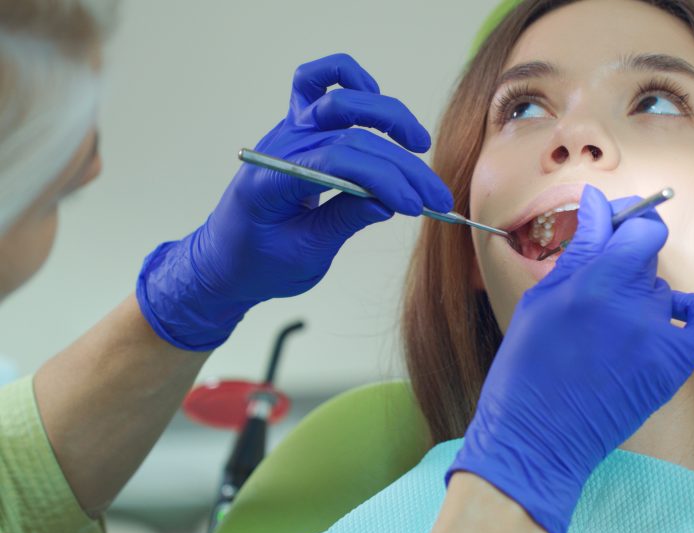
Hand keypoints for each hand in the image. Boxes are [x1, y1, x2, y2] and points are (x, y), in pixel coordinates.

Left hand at [137, 53, 451, 349]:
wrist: (225, 259)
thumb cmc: (258, 262)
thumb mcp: (305, 254)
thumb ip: (345, 221)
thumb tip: (390, 201)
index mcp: (271, 180)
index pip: (339, 163)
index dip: (384, 182)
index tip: (416, 208)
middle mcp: (280, 146)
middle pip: (352, 137)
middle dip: (402, 167)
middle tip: (435, 198)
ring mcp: (287, 131)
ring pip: (341, 100)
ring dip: (387, 116)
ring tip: (419, 144)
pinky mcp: (297, 127)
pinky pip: (316, 81)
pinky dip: (348, 78)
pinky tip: (376, 97)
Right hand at [446, 185, 693, 532]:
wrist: (536, 438)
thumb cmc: (527, 368)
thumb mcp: (542, 300)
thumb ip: (579, 250)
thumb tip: (599, 204)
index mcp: (594, 284)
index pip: (641, 229)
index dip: (631, 220)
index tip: (617, 222)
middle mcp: (631, 306)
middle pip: (648, 258)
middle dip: (625, 263)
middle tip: (597, 287)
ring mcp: (656, 338)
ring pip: (662, 292)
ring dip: (641, 298)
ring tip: (609, 328)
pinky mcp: (671, 368)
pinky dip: (689, 314)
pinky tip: (670, 317)